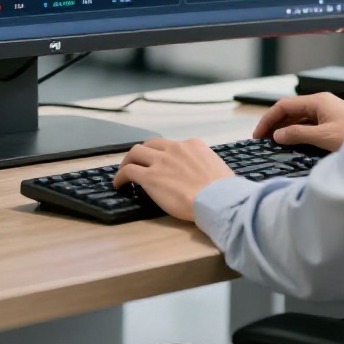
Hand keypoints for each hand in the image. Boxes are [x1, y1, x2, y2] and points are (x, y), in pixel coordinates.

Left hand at [113, 138, 236, 220]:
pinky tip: (119, 185)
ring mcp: (161, 161)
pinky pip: (128, 171)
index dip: (165, 154)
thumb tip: (206, 176)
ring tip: (124, 172)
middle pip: (151, 144)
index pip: (174, 145)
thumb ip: (207, 166)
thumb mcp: (220, 168)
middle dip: (143, 153)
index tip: (163, 163)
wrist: (218, 200)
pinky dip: (120, 176)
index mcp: (194, 145)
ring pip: (135, 153)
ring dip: (128, 161)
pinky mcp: (150, 177)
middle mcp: (175, 148)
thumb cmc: (225, 191)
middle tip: (139, 164)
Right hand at [252, 93, 343, 152]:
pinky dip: (297, 133)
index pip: (284, 106)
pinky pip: (309, 125)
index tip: (258, 135)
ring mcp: (328, 113)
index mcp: (318, 101)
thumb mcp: (323, 137)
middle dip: (275, 124)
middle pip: (290, 111)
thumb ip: (298, 134)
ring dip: (286, 129)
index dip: (268, 119)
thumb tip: (278, 135)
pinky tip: (292, 143)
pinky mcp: (333, 123)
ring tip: (273, 144)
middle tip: (262, 141)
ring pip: (299, 119)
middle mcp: (321, 104)